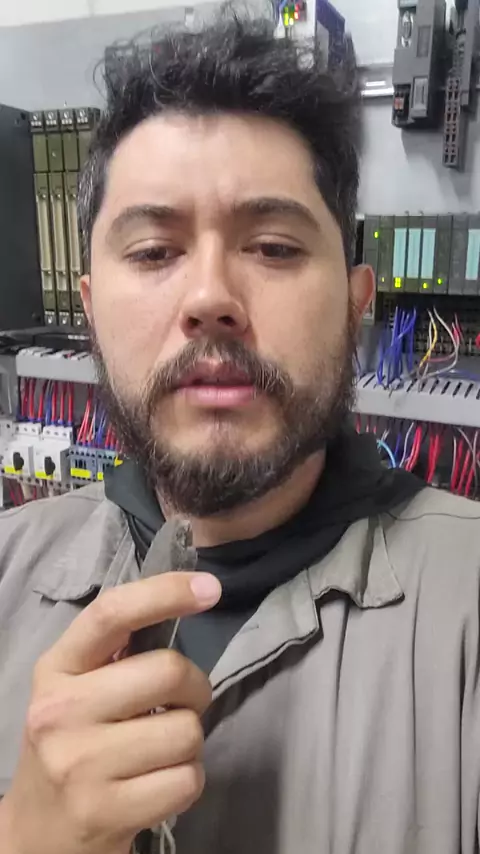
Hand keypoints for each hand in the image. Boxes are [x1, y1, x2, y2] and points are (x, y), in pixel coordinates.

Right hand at [0, 571, 220, 853]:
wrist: (36, 836)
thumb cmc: (72, 747)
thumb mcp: (77, 691)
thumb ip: (117, 654)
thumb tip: (186, 602)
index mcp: (56, 669)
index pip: (111, 614)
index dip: (165, 593)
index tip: (210, 588)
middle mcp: (60, 711)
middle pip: (167, 672)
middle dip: (194, 688)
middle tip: (181, 705)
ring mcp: (80, 764)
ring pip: (186, 731)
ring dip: (189, 743)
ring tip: (159, 753)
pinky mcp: (104, 812)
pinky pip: (187, 780)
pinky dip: (186, 781)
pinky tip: (156, 786)